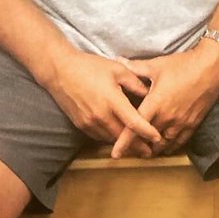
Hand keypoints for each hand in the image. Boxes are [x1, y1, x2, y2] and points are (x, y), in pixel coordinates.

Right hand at [41, 49, 161, 149]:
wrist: (61, 71)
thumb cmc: (91, 66)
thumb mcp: (118, 69)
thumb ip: (135, 82)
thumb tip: (150, 94)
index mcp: (112, 100)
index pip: (133, 121)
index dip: (146, 131)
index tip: (157, 138)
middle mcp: (100, 115)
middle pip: (122, 137)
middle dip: (137, 146)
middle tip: (151, 151)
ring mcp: (89, 122)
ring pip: (110, 139)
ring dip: (123, 145)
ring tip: (138, 148)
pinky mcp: (81, 125)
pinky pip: (99, 136)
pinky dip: (110, 139)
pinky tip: (118, 139)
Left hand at [110, 39, 218, 158]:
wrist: (212, 67)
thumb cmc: (183, 64)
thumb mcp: (157, 65)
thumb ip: (136, 68)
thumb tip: (117, 61)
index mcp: (155, 104)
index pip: (134, 127)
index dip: (124, 143)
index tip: (115, 154)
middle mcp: (167, 117)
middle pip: (148, 140)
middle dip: (138, 146)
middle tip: (130, 148)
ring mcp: (181, 123)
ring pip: (163, 145)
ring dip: (154, 148)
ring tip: (146, 149)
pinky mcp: (193, 124)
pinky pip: (178, 142)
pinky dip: (170, 146)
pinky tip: (165, 145)